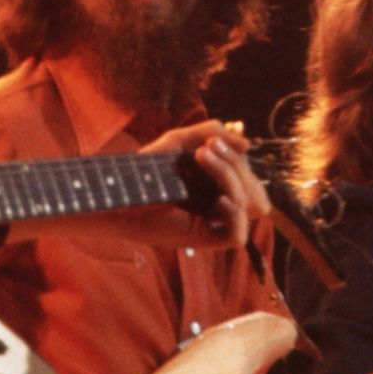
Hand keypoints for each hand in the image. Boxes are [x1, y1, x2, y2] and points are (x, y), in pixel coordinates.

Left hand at [127, 119, 271, 248]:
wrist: (119, 189)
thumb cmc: (145, 168)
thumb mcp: (180, 141)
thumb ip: (211, 133)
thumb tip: (247, 145)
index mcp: (217, 188)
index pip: (249, 178)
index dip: (239, 160)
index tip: (212, 141)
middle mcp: (218, 207)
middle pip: (253, 190)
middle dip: (235, 164)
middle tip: (207, 147)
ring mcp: (211, 224)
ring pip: (248, 206)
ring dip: (232, 177)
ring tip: (202, 157)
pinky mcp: (201, 239)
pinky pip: (237, 236)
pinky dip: (235, 215)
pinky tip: (219, 199)